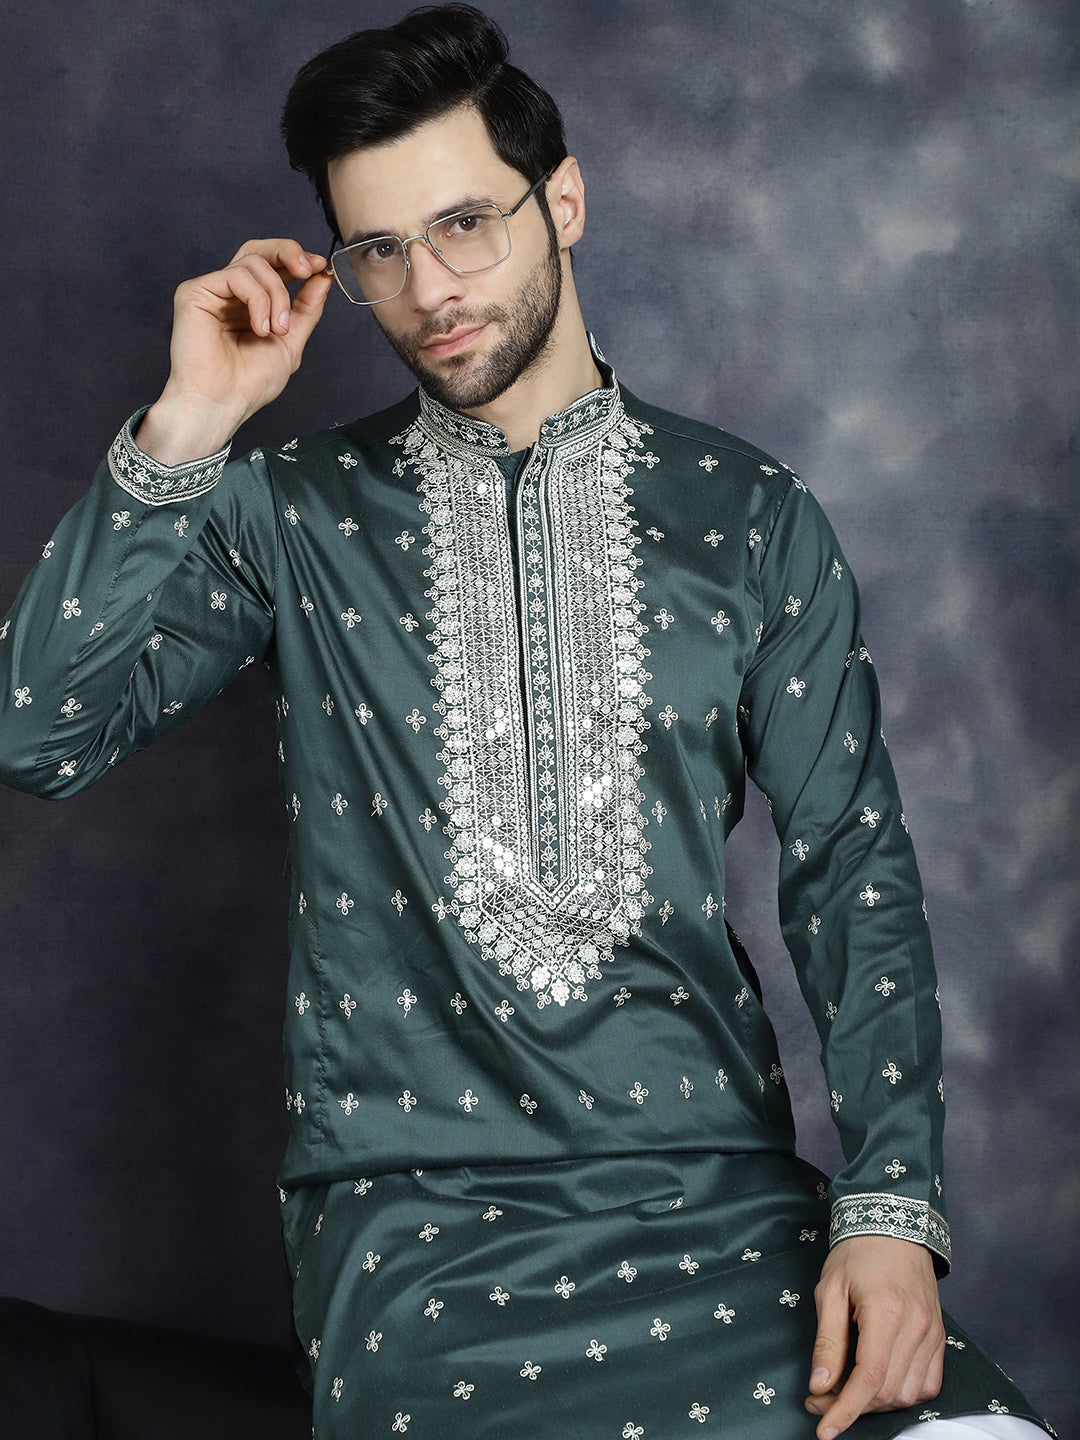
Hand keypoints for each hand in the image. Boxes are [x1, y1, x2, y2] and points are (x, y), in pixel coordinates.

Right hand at [138, 239, 333, 464]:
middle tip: (307, 269)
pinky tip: (259, 328)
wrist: (224, 402)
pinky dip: (257, 300)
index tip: (318, 267)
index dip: (296, 258)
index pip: (272, 264)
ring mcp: (212, 290)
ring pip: (253, 263)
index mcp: (251, 302)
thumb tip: (322, 276)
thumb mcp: (291, 341)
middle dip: (288, 251)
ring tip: (275, 330)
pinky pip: (236, 276)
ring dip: (276, 295)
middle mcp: (230, 292)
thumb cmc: (250, 382)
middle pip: (258, 249)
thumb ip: (306, 308)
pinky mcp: (195, 291)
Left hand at [805, 1235, 944, 1437]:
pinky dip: (904, 1392)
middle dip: (852, 1406)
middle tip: (822, 1398)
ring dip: (877, 1402)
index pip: (868, 1380)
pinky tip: (880, 1381)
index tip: (823, 1429)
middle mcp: (917, 1328)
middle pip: (887, 1392)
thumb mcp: (830, 1290)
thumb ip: (827, 1341)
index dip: (844, 1411)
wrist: (893, 1224)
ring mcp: (934, 1334)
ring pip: (909, 1394)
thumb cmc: (856, 1253)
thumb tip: (820, 1386)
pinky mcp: (941, 1338)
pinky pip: (929, 1385)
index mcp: (886, 1313)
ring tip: (848, 1387)